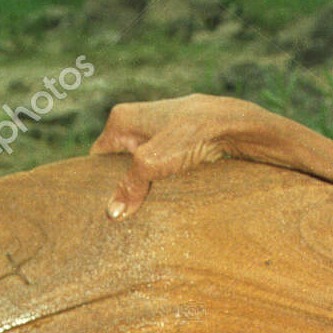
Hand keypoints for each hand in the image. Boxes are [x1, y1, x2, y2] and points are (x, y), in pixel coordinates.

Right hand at [90, 93, 258, 219]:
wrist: (234, 125)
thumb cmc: (189, 135)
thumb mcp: (151, 163)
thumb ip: (129, 187)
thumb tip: (112, 213)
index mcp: (121, 119)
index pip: (98, 157)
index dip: (99, 181)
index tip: (105, 205)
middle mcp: (137, 119)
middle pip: (120, 161)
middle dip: (124, 184)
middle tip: (126, 212)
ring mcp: (160, 129)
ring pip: (143, 163)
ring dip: (146, 184)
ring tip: (146, 208)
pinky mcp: (179, 139)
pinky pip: (163, 163)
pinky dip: (164, 178)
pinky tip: (167, 195)